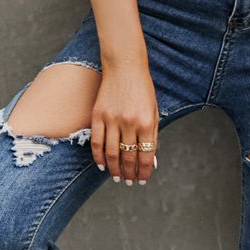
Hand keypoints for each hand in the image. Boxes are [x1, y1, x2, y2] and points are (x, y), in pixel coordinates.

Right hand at [90, 61, 159, 184]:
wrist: (125, 66)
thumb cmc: (143, 89)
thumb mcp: (153, 111)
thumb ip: (152, 135)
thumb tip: (150, 160)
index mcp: (146, 122)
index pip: (145, 155)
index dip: (143, 171)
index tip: (142, 180)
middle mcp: (129, 123)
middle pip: (128, 157)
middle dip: (129, 173)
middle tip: (128, 182)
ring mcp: (112, 119)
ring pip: (111, 153)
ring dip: (114, 169)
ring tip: (117, 178)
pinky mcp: (98, 115)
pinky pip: (96, 142)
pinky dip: (98, 157)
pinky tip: (102, 166)